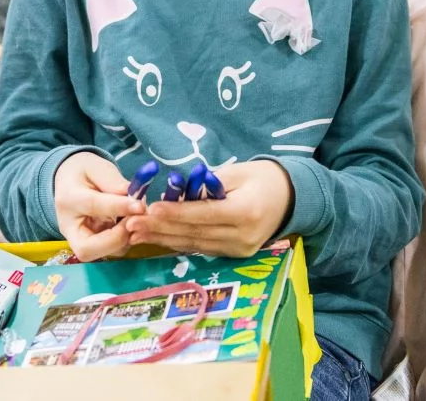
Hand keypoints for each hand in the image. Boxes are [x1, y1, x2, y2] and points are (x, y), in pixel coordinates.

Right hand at [54, 152, 142, 261]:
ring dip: (125, 239)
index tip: (140, 205)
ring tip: (135, 216)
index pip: (94, 206)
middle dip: (117, 238)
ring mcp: (78, 240)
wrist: (69, 180)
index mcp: (69, 199)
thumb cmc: (84, 172)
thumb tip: (135, 200)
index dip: (119, 207)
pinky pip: (111, 249)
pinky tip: (130, 221)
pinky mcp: (91, 245)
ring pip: (102, 253)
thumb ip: (115, 183)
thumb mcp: (98, 167)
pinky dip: (125, 239)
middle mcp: (68, 226)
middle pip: (87, 248)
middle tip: (136, 219)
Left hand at [123, 161, 293, 257]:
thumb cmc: (264, 178)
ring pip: (195, 245)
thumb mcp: (238, 172)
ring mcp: (240, 249)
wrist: (293, 198)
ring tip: (137, 234)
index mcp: (246, 212)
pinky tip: (158, 239)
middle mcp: (242, 236)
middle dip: (160, 229)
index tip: (150, 209)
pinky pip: (203, 248)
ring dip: (164, 240)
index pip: (203, 214)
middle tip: (131, 224)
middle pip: (195, 234)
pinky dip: (179, 243)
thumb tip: (177, 193)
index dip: (175, 213)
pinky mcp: (236, 254)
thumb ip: (208, 184)